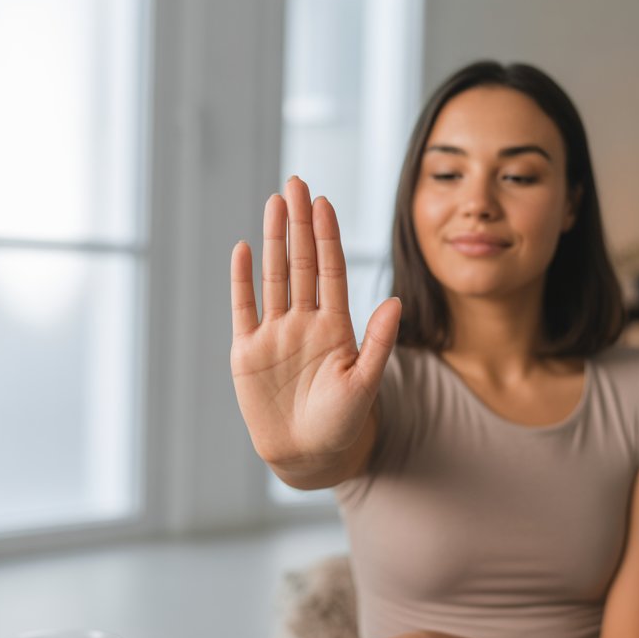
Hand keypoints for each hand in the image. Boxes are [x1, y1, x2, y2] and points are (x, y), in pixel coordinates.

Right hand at [230, 177, 400, 475]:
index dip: (327, 236)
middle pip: (302, 262)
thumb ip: (377, 342)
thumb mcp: (364, 383)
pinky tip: (245, 249)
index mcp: (335, 325)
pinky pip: (244, 307)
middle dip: (300, 222)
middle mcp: (305, 321)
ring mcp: (275, 333)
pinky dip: (243, 280)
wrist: (307, 455)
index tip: (324, 203)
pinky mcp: (247, 351)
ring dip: (275, 239)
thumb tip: (395, 301)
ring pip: (275, 276)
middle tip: (297, 182)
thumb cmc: (343, 423)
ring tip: (275, 202)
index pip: (331, 270)